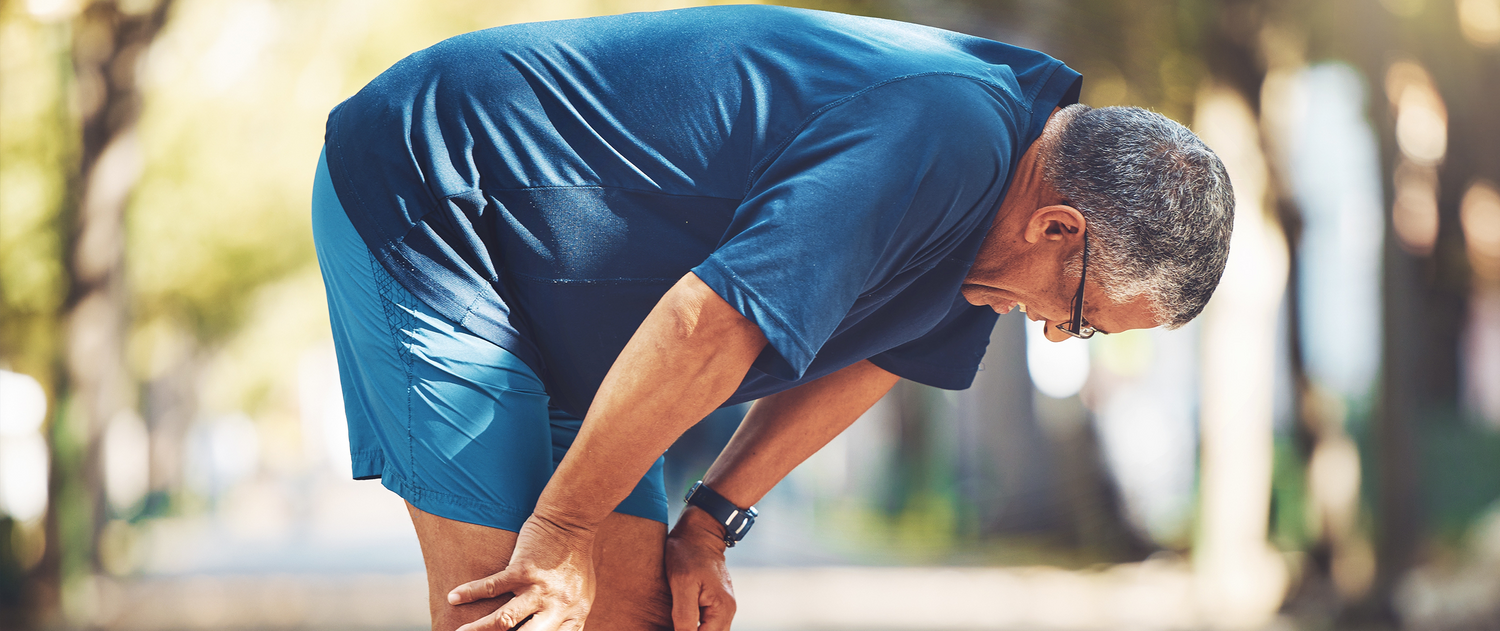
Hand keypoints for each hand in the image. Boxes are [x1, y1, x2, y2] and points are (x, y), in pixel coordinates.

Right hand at [447, 513, 596, 630]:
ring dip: (478, 629)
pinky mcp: (522, 569)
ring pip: (504, 620)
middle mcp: (557, 607)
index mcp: (573, 616)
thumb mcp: (582, 596)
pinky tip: (454, 597)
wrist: (572, 522)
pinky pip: (492, 586)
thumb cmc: (576, 560)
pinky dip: (470, 592)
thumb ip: (567, 618)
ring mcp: (539, 589)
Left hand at [665, 507, 736, 630]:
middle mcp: (727, 611)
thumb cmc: (688, 553)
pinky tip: (678, 621)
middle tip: (669, 624)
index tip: (670, 626)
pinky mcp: (715, 601)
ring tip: (672, 621)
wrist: (698, 531)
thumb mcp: (682, 584)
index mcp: (721, 610)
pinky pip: (707, 623)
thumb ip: (684, 616)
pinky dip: (694, 626)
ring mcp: (723, 606)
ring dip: (691, 630)